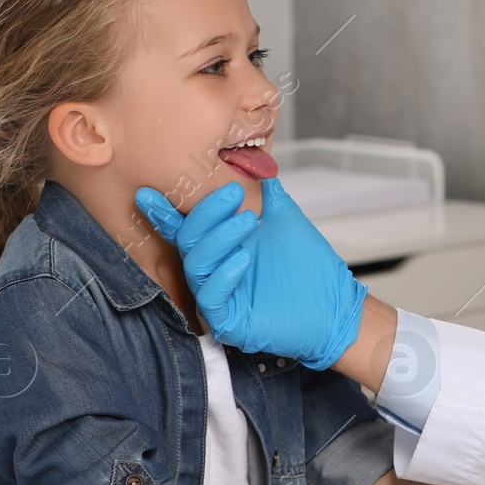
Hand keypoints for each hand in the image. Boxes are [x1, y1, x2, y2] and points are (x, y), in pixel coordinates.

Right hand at [133, 178, 367, 368]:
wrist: (334, 303)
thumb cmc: (308, 265)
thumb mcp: (284, 219)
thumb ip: (264, 193)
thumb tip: (252, 163)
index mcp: (219, 247)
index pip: (186, 227)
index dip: (165, 212)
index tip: (150, 192)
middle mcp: (212, 270)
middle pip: (188, 240)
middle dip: (206, 213)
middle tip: (232, 192)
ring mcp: (218, 297)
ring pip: (197, 265)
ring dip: (219, 238)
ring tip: (249, 220)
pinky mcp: (227, 321)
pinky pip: (211, 298)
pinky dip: (225, 274)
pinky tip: (244, 258)